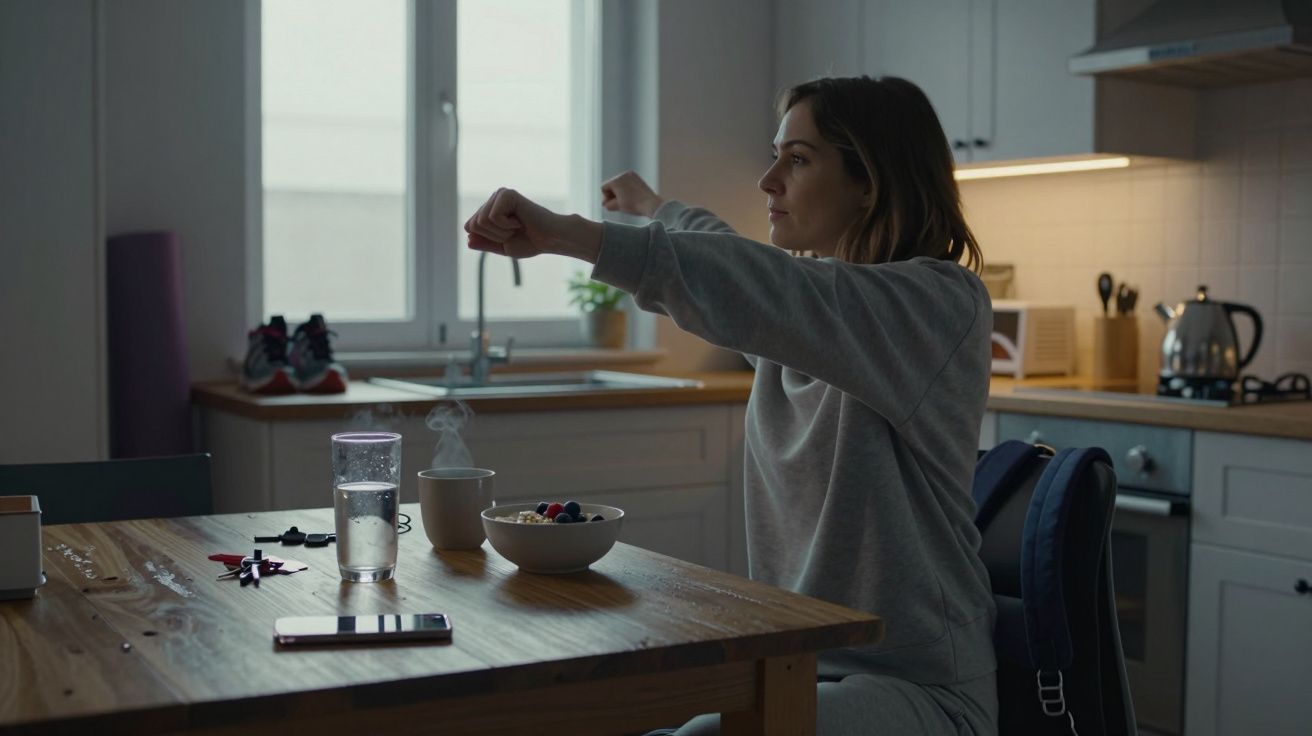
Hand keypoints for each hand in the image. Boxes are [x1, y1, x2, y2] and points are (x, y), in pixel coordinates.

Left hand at [464, 188, 601, 262]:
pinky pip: (492, 217)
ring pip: (481, 221)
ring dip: (501, 232)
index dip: (487, 239)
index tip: (507, 236)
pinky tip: (520, 220)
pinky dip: (506, 226)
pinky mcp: (507, 194)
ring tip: (517, 226)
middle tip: (513, 232)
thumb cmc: (531, 242)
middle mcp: (493, 199)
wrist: (551, 239)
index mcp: (490, 209)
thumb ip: (485, 243)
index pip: (469, 227)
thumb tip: (467, 239)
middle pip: (473, 224)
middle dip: (493, 236)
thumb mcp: (502, 247)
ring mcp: (499, 195)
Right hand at [600, 171, 664, 216]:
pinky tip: (630, 196)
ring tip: (625, 201)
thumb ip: (608, 204)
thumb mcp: (617, 206)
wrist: (650, 204)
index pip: (604, 188)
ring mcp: (630, 175)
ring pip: (619, 183)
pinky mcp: (637, 177)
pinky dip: (626, 188)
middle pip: (612, 184)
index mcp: (615, 180)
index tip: (612, 205)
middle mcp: (622, 175)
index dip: (606, 197)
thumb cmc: (633, 205)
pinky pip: (627, 182)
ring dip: (620, 191)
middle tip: (618, 203)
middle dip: (613, 194)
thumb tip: (604, 204)